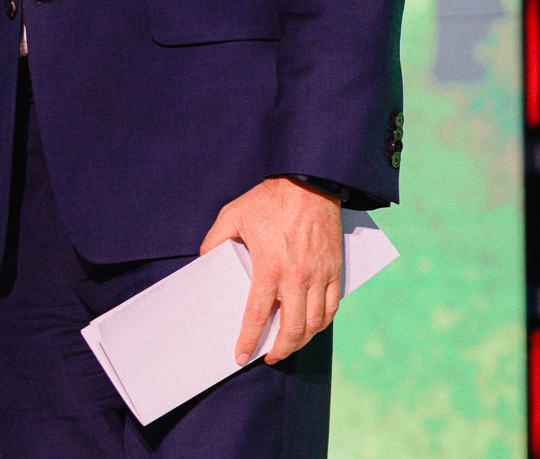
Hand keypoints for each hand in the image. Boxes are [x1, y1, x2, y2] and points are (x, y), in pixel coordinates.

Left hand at [199, 176, 343, 365]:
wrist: (309, 182)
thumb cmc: (269, 198)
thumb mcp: (233, 214)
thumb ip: (215, 239)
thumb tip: (204, 259)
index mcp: (269, 266)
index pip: (258, 314)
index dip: (249, 339)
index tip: (240, 355)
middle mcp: (297, 276)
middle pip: (292, 328)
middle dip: (280, 349)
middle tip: (269, 357)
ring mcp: (319, 275)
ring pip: (315, 323)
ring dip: (302, 341)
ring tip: (288, 346)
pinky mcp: (335, 269)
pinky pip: (332, 306)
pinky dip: (322, 322)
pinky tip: (312, 327)